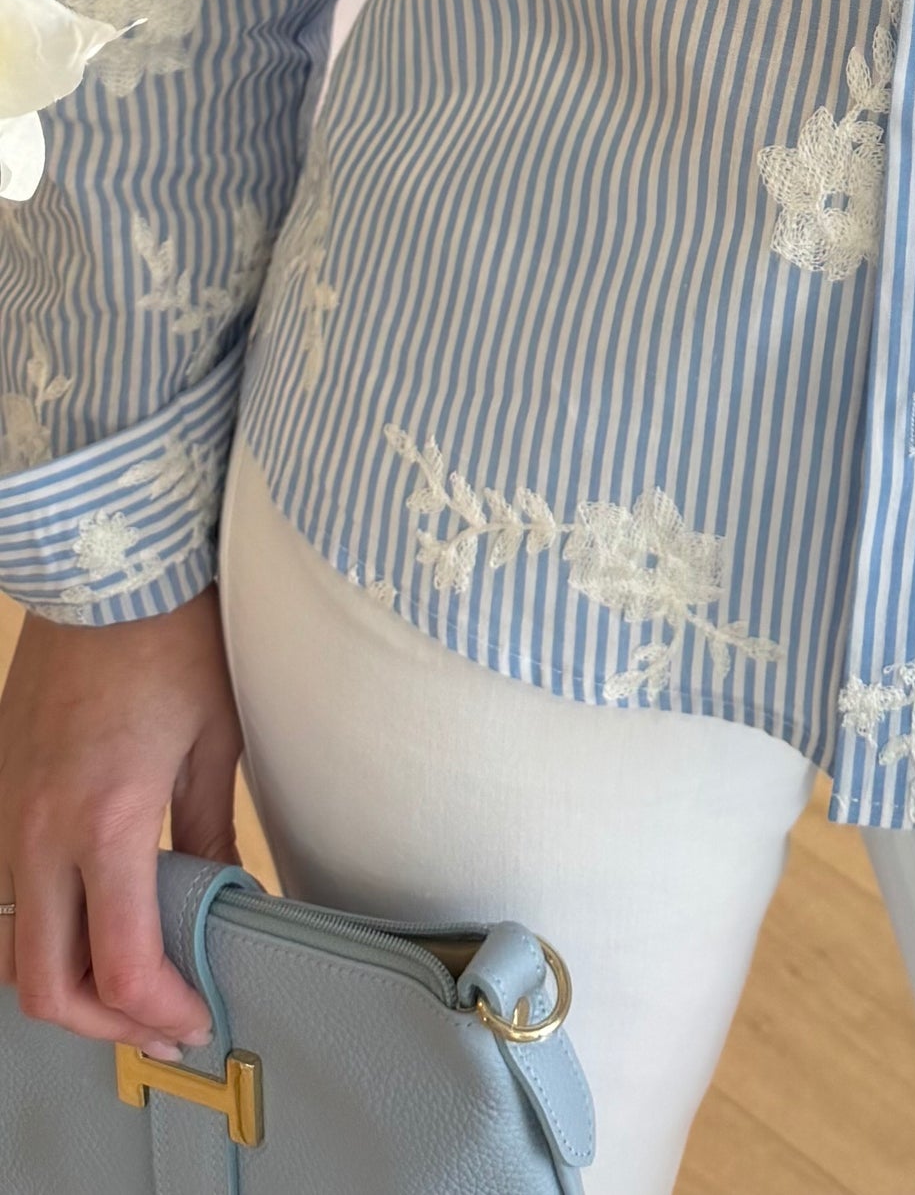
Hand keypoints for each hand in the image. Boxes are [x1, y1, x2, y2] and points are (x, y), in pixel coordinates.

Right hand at [0, 591, 241, 1056]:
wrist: (109, 558)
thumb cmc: (176, 636)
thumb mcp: (216, 738)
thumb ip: (211, 836)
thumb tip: (226, 905)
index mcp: (104, 820)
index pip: (119, 964)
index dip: (158, 1012)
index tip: (198, 1018)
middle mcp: (39, 829)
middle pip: (42, 981)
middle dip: (103, 1023)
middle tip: (162, 1023)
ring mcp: (7, 810)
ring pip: (11, 943)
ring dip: (64, 982)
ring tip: (128, 983)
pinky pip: (5, 890)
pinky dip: (41, 928)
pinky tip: (92, 919)